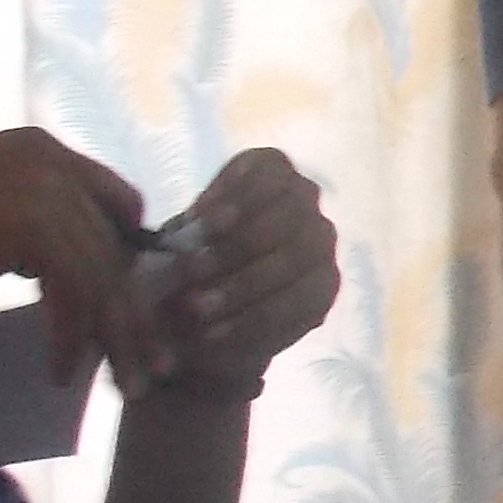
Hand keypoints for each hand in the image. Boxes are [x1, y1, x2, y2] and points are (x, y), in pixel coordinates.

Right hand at [0, 129, 159, 387]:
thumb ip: (30, 219)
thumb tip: (66, 264)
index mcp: (41, 150)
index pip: (119, 202)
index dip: (132, 256)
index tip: (134, 306)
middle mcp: (51, 162)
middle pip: (119, 247)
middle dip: (137, 311)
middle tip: (153, 365)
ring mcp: (42, 192)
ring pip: (104, 278)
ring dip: (116, 338)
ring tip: (124, 385)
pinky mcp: (27, 230)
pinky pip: (73, 295)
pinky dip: (71, 338)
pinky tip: (61, 371)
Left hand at [144, 150, 340, 395]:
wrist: (204, 308)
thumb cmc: (188, 257)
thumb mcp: (176, 241)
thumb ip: (184, 239)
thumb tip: (186, 249)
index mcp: (270, 172)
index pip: (268, 171)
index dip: (236, 194)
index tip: (198, 222)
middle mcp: (305, 201)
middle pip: (290, 213)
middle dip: (239, 245)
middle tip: (193, 271)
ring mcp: (321, 245)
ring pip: (298, 259)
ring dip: (246, 286)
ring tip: (199, 308)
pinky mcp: (325, 289)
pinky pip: (300, 304)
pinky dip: (255, 320)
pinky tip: (218, 331)